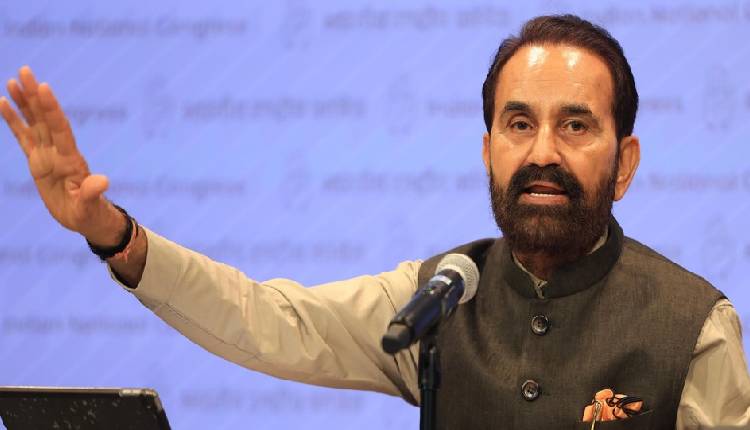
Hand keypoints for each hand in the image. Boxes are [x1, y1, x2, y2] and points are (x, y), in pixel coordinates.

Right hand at [0, 66, 121, 242]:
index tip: (44, 87)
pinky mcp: (37, 160)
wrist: (85, 218)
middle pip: (45, 118)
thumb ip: (93, 193)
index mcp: (70, 159)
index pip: (60, 128)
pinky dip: (14, 120)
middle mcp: (59, 151)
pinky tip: (3, 102)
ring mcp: (47, 154)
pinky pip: (23, 136)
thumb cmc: (88, 214)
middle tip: (25, 70)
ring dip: (25, 102)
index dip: (51, 109)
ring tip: (14, 80)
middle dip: (35, 96)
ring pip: (34, 122)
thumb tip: (103, 182)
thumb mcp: (89, 207)